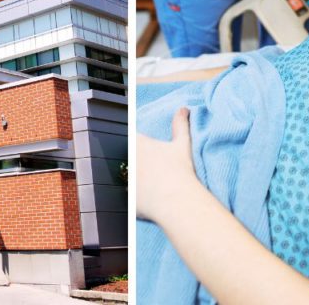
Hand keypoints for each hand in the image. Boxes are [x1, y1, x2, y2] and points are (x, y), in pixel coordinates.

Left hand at [136, 108, 200, 224]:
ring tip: (150, 185)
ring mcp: (125, 180)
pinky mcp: (126, 198)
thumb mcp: (182, 144)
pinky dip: (136, 197)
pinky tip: (148, 199)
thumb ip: (180, 124)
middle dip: (136, 162)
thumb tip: (184, 108)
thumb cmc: (180, 171)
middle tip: (151, 170)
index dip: (139, 144)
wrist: (177, 200)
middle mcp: (127, 160)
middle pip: (128, 158)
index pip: (131, 139)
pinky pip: (129, 197)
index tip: (148, 151)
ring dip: (134, 179)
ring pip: (127, 177)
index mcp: (137, 144)